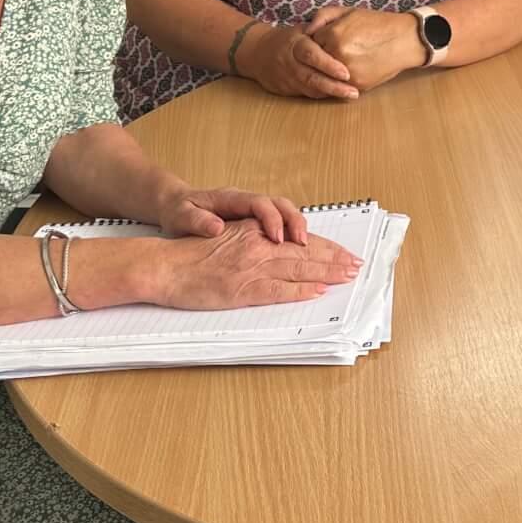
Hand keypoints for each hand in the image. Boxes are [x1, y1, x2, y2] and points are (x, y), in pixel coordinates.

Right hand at [156, 218, 362, 310]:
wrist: (165, 266)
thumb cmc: (192, 254)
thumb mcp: (229, 237)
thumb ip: (255, 239)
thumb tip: (282, 248)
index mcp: (255, 231)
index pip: (299, 239)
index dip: (325, 246)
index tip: (343, 252)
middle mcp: (258, 246)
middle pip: (306, 252)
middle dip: (335, 259)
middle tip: (356, 265)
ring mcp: (251, 268)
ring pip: (299, 268)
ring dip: (327, 273)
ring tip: (347, 276)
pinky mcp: (243, 289)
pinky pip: (278, 290)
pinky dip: (300, 291)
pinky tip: (316, 292)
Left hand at [158, 187, 307, 245]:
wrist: (174, 206)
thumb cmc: (179, 211)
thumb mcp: (180, 216)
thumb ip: (197, 220)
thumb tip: (216, 226)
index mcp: (230, 198)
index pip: (259, 203)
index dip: (271, 219)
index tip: (277, 237)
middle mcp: (246, 201)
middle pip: (280, 204)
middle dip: (295, 222)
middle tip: (303, 243)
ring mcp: (253, 211)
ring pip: (285, 213)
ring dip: (297, 229)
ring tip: (307, 248)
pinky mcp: (255, 223)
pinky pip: (280, 225)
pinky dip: (292, 236)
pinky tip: (299, 252)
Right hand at [235, 21, 357, 100]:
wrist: (258, 51)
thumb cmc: (290, 38)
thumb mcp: (303, 26)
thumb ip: (321, 26)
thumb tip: (342, 28)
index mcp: (295, 44)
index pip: (312, 55)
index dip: (328, 65)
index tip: (346, 73)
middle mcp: (289, 62)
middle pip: (311, 77)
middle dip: (333, 86)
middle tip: (353, 92)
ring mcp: (286, 78)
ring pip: (309, 88)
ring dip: (330, 93)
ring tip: (350, 94)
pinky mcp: (284, 89)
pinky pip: (305, 94)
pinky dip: (321, 95)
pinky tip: (336, 95)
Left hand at [310, 6, 423, 90]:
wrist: (405, 40)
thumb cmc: (377, 24)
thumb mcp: (349, 12)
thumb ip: (323, 16)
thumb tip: (307, 31)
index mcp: (333, 35)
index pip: (311, 43)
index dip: (319, 42)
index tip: (327, 41)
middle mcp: (337, 54)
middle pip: (317, 61)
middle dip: (323, 57)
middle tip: (337, 51)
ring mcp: (347, 71)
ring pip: (327, 75)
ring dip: (331, 71)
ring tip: (346, 59)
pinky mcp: (358, 84)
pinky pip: (341, 85)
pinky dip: (343, 79)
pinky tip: (353, 68)